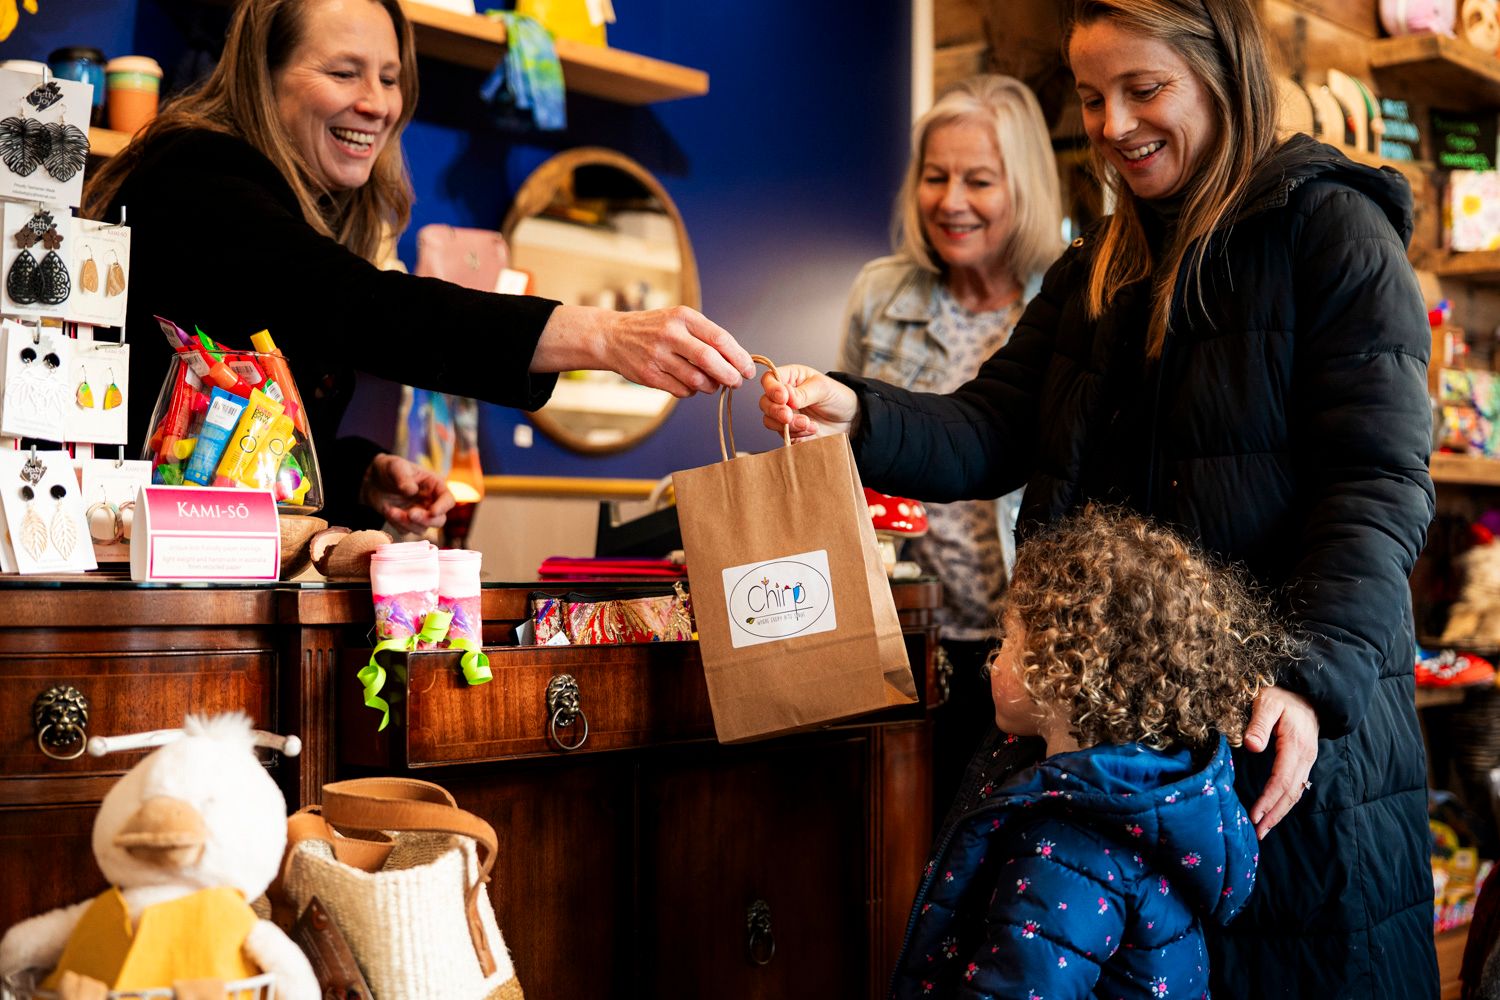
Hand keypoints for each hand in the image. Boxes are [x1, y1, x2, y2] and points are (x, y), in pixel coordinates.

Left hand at [360, 454, 455, 529]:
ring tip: (390, 509)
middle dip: (425, 520)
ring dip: (406, 523)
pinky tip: (387, 510)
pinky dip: (396, 524)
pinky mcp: (406, 523)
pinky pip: (406, 531)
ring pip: (421, 528)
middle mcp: (430, 502)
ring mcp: (419, 514)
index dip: (443, 507)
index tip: (433, 512)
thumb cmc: (389, 468)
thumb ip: (403, 477)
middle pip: (439, 520)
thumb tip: (412, 490)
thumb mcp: (395, 466)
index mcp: (435, 486)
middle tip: (410, 514)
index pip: (448, 500)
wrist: (372, 480)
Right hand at [532, 304, 754, 396]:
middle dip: (729, 375)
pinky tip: (689, 384)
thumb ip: (705, 336)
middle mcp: (670, 334)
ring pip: (697, 380)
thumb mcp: (679, 320)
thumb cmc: (654, 328)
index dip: (738, 357)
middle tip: (736, 382)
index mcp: (683, 317)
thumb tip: (737, 361)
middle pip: (710, 360)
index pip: (719, 338)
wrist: (612, 336)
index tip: (748, 369)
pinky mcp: (649, 375)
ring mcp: (658, 355)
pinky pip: (681, 390)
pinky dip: (691, 391)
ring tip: (711, 384)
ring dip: (710, 386)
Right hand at [759, 364, 859, 439]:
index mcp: (790, 378)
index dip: (771, 389)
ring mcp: (785, 415)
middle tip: (789, 416)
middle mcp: (783, 397)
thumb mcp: (824, 388)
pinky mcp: (790, 432)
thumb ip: (803, 392)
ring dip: (788, 425)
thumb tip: (786, 397)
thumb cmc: (837, 397)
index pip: (769, 380)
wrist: (851, 420)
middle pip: (765, 403)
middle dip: (776, 411)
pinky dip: (796, 434)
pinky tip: (812, 430)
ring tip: (809, 424)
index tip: (783, 397)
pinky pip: (783, 435)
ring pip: (770, 421)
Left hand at [1243, 687, 1319, 838]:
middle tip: (1257, 833)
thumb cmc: (1283, 696)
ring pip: (1295, 793)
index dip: (1268, 800)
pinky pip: (1296, 787)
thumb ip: (1259, 724)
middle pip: (1290, 793)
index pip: (1281, 780)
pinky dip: (1285, 802)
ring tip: (1264, 829)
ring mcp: (1307, 761)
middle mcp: (1306, 758)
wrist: (1308, 693)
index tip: (1254, 815)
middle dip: (1274, 815)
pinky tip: (1274, 811)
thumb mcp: (1268, 703)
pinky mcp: (1304, 762)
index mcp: (1296, 745)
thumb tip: (1251, 747)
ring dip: (1280, 812)